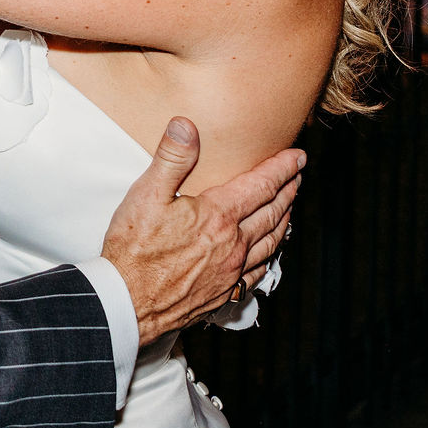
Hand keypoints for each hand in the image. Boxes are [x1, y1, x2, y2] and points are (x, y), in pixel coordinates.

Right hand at [99, 117, 301, 344]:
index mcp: (217, 216)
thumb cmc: (133, 249)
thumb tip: (186, 125)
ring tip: (290, 207)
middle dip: (289, 190)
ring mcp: (231, 270)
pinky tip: (269, 252)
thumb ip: (171, 158)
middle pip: (272, 212)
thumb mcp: (146, 195)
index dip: (282, 168)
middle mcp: (232, 244)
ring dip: (284, 220)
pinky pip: (258, 271)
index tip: (297, 156)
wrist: (128, 303)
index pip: (261, 185)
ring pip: (270, 242)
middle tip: (299, 176)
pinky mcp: (224, 292)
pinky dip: (270, 255)